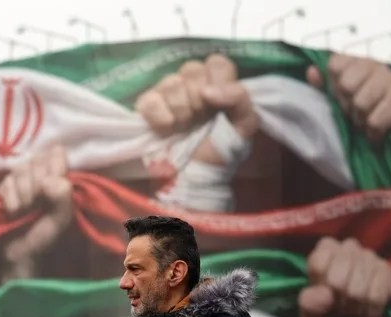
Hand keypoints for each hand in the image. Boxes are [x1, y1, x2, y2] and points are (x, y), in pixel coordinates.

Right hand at [0, 145, 72, 278]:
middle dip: (37, 188)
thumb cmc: (45, 235)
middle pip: (35, 161)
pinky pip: (5, 185)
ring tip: (26, 213)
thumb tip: (49, 179)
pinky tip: (14, 213)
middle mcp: (40, 171)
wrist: (19, 253)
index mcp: (60, 176)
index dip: (53, 170)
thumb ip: (62, 197)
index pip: (56, 153)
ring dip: (24, 197)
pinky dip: (11, 203)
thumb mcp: (61, 218)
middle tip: (38, 207)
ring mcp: (20, 178)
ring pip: (19, 171)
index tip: (52, 191)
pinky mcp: (3, 187)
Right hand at [136, 54, 258, 165]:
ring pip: (171, 82)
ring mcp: (167, 94)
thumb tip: (208, 90)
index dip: (218, 80)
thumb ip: (240, 100)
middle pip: (192, 69)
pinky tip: (167, 129)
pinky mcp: (146, 107)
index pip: (217, 63)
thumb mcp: (244, 128)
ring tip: (183, 127)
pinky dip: (160, 116)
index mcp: (217, 86)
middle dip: (198, 99)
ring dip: (181, 110)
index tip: (217, 105)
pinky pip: (150, 99)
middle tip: (199, 120)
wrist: (193, 179)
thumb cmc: (218, 153)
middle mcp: (191, 85)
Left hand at [298, 237, 390, 316]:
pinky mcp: (388, 272)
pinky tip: (370, 314)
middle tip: (342, 309)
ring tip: (355, 312)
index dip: (321, 290)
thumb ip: (309, 307)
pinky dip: (371, 314)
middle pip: (336, 281)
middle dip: (339, 304)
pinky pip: (376, 297)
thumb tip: (323, 294)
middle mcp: (347, 248)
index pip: (318, 264)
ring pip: (357, 291)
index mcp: (323, 253)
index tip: (325, 300)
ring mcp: (370, 257)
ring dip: (355, 311)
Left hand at [307, 53, 390, 142]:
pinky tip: (375, 132)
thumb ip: (323, 85)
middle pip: (346, 85)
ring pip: (361, 103)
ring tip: (365, 122)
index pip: (335, 64)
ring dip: (360, 120)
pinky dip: (372, 132)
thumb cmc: (364, 112)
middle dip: (347, 106)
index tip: (341, 98)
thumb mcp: (338, 98)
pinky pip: (375, 120)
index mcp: (358, 60)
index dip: (334, 87)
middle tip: (355, 113)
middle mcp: (376, 65)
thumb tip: (312, 72)